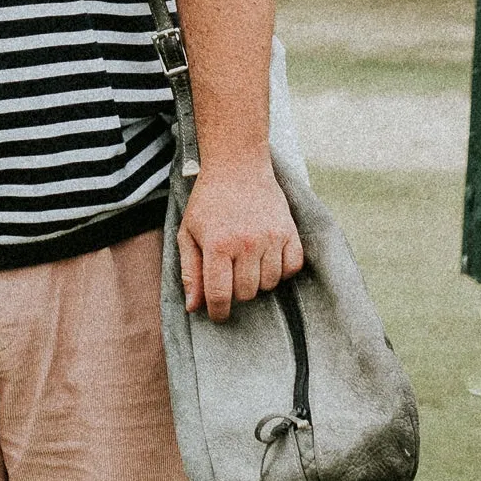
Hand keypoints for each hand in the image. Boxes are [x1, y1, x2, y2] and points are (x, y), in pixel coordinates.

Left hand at [178, 158, 305, 320]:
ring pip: (270, 283)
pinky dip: (282, 270)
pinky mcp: (289, 231)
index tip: (218, 315)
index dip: (218, 312)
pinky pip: (292, 268)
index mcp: (218, 245)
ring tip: (247, 262)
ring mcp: (271, 237)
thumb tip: (194, 307)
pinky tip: (268, 258)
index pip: (220, 295)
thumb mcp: (188, 233)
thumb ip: (190, 272)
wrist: (237, 165)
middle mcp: (247, 243)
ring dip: (258, 281)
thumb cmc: (208, 201)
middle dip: (236, 292)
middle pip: (247, 293)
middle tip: (229, 275)